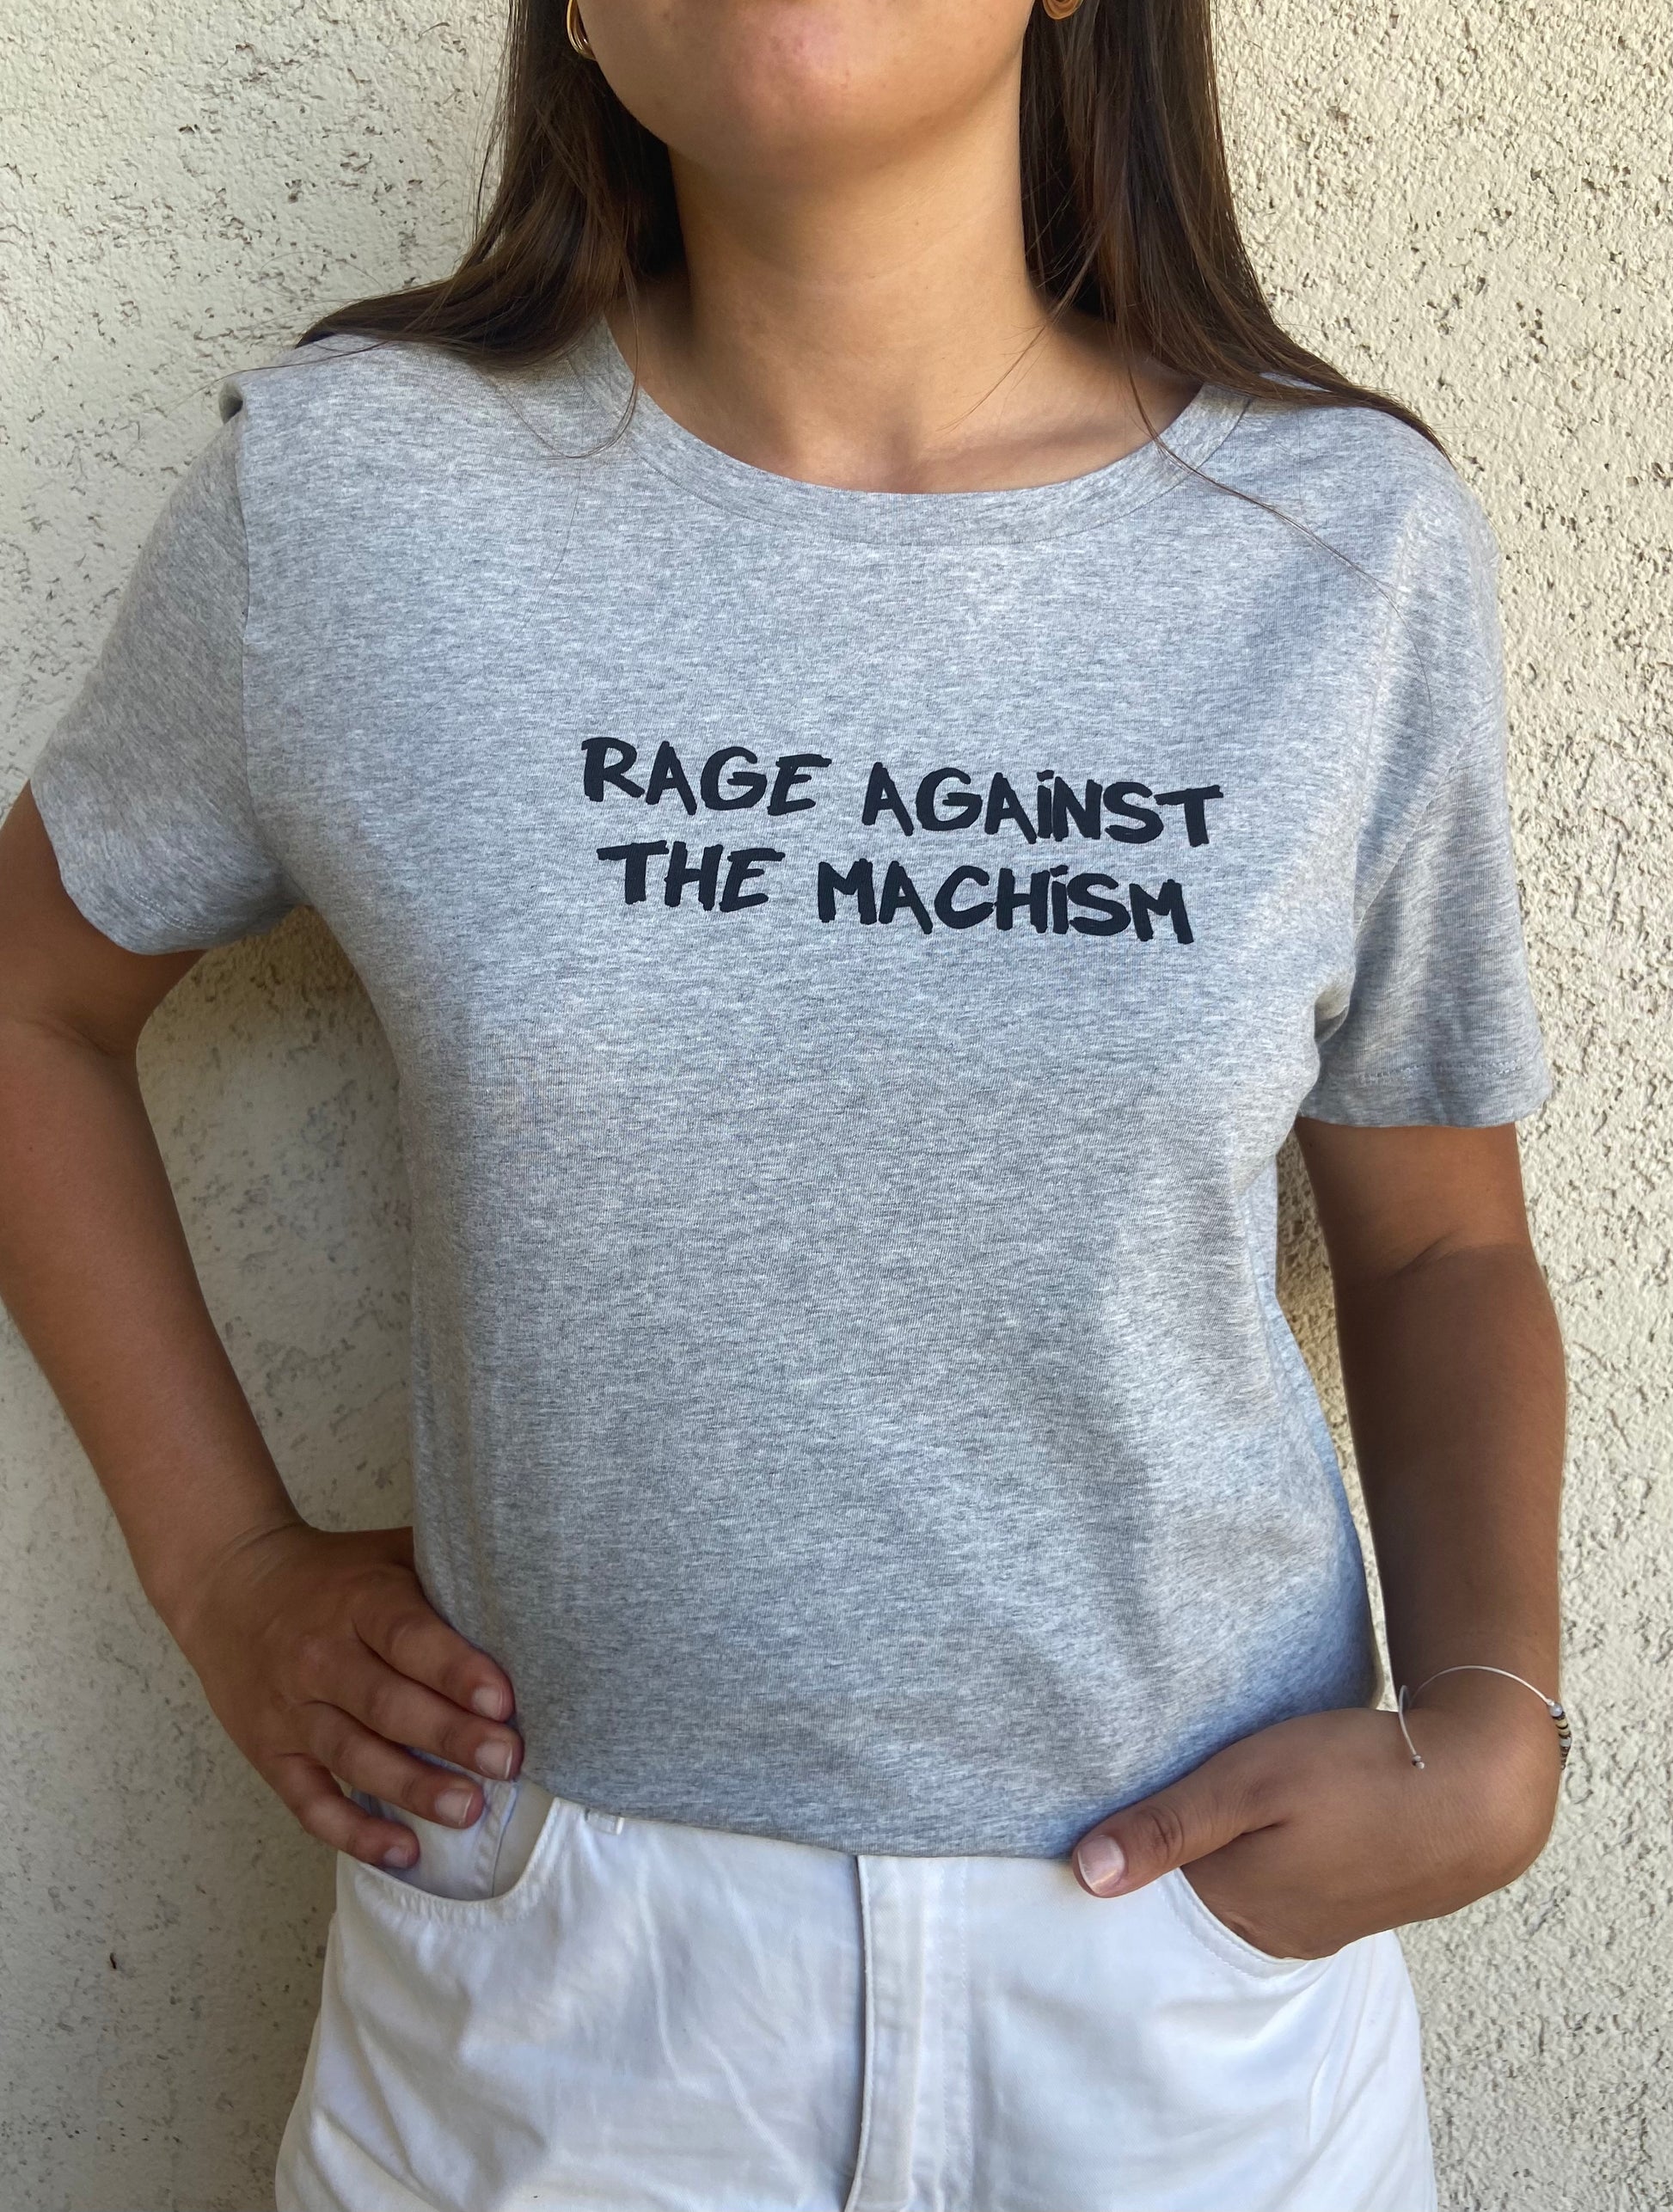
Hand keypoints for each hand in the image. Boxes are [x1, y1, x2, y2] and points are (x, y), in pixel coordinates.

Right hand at [165, 1520, 522, 1869]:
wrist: (229, 1585)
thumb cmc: (334, 1573)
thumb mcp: (389, 1553)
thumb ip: (448, 1571)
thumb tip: (533, 1591)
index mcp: (359, 1603)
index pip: (409, 1638)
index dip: (456, 1670)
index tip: (503, 1701)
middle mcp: (321, 1658)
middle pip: (386, 1704)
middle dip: (449, 1736)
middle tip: (505, 1762)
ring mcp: (292, 1711)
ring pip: (353, 1757)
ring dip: (411, 1788)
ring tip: (467, 1810)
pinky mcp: (271, 1753)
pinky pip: (310, 1802)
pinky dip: (354, 1833)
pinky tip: (403, 1851)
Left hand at [1070, 1674, 1562, 1956]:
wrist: (1481, 1789)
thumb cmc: (1359, 1775)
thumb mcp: (1249, 1783)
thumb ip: (1168, 1826)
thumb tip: (1084, 1874)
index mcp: (1236, 1908)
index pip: (1153, 1883)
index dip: (1141, 1834)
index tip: (1134, 1791)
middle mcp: (1271, 1933)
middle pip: (1196, 1889)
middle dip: (1184, 1847)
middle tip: (1191, 1781)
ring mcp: (1317, 1925)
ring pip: (1244, 1885)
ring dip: (1235, 1846)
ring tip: (1243, 1796)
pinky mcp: (1351, 1905)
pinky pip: (1288, 1884)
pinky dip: (1275, 1852)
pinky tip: (1290, 1817)